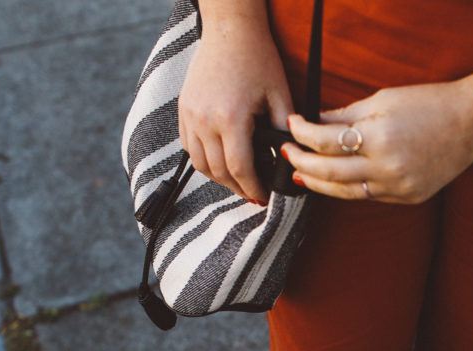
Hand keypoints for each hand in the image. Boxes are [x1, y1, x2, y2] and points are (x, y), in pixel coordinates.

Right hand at [178, 17, 293, 203]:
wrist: (229, 31)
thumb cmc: (258, 58)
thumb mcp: (280, 95)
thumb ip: (284, 131)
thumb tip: (290, 161)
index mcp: (230, 118)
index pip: (240, 169)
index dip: (253, 188)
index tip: (264, 198)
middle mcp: (204, 120)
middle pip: (219, 172)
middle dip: (238, 188)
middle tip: (254, 195)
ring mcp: (190, 116)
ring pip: (201, 164)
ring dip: (220, 178)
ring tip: (239, 181)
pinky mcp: (183, 110)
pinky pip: (189, 148)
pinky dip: (205, 160)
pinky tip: (221, 161)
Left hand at [279, 79, 472, 203]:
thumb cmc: (429, 103)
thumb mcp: (382, 100)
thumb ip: (344, 116)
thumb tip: (313, 125)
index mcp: (379, 137)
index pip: (325, 141)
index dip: (302, 134)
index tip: (291, 126)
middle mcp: (388, 167)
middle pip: (329, 173)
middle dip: (301, 163)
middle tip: (286, 155)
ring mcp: (399, 187)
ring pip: (346, 193)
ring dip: (319, 184)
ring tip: (301, 175)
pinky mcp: (409, 198)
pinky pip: (370, 196)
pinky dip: (349, 189)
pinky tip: (335, 181)